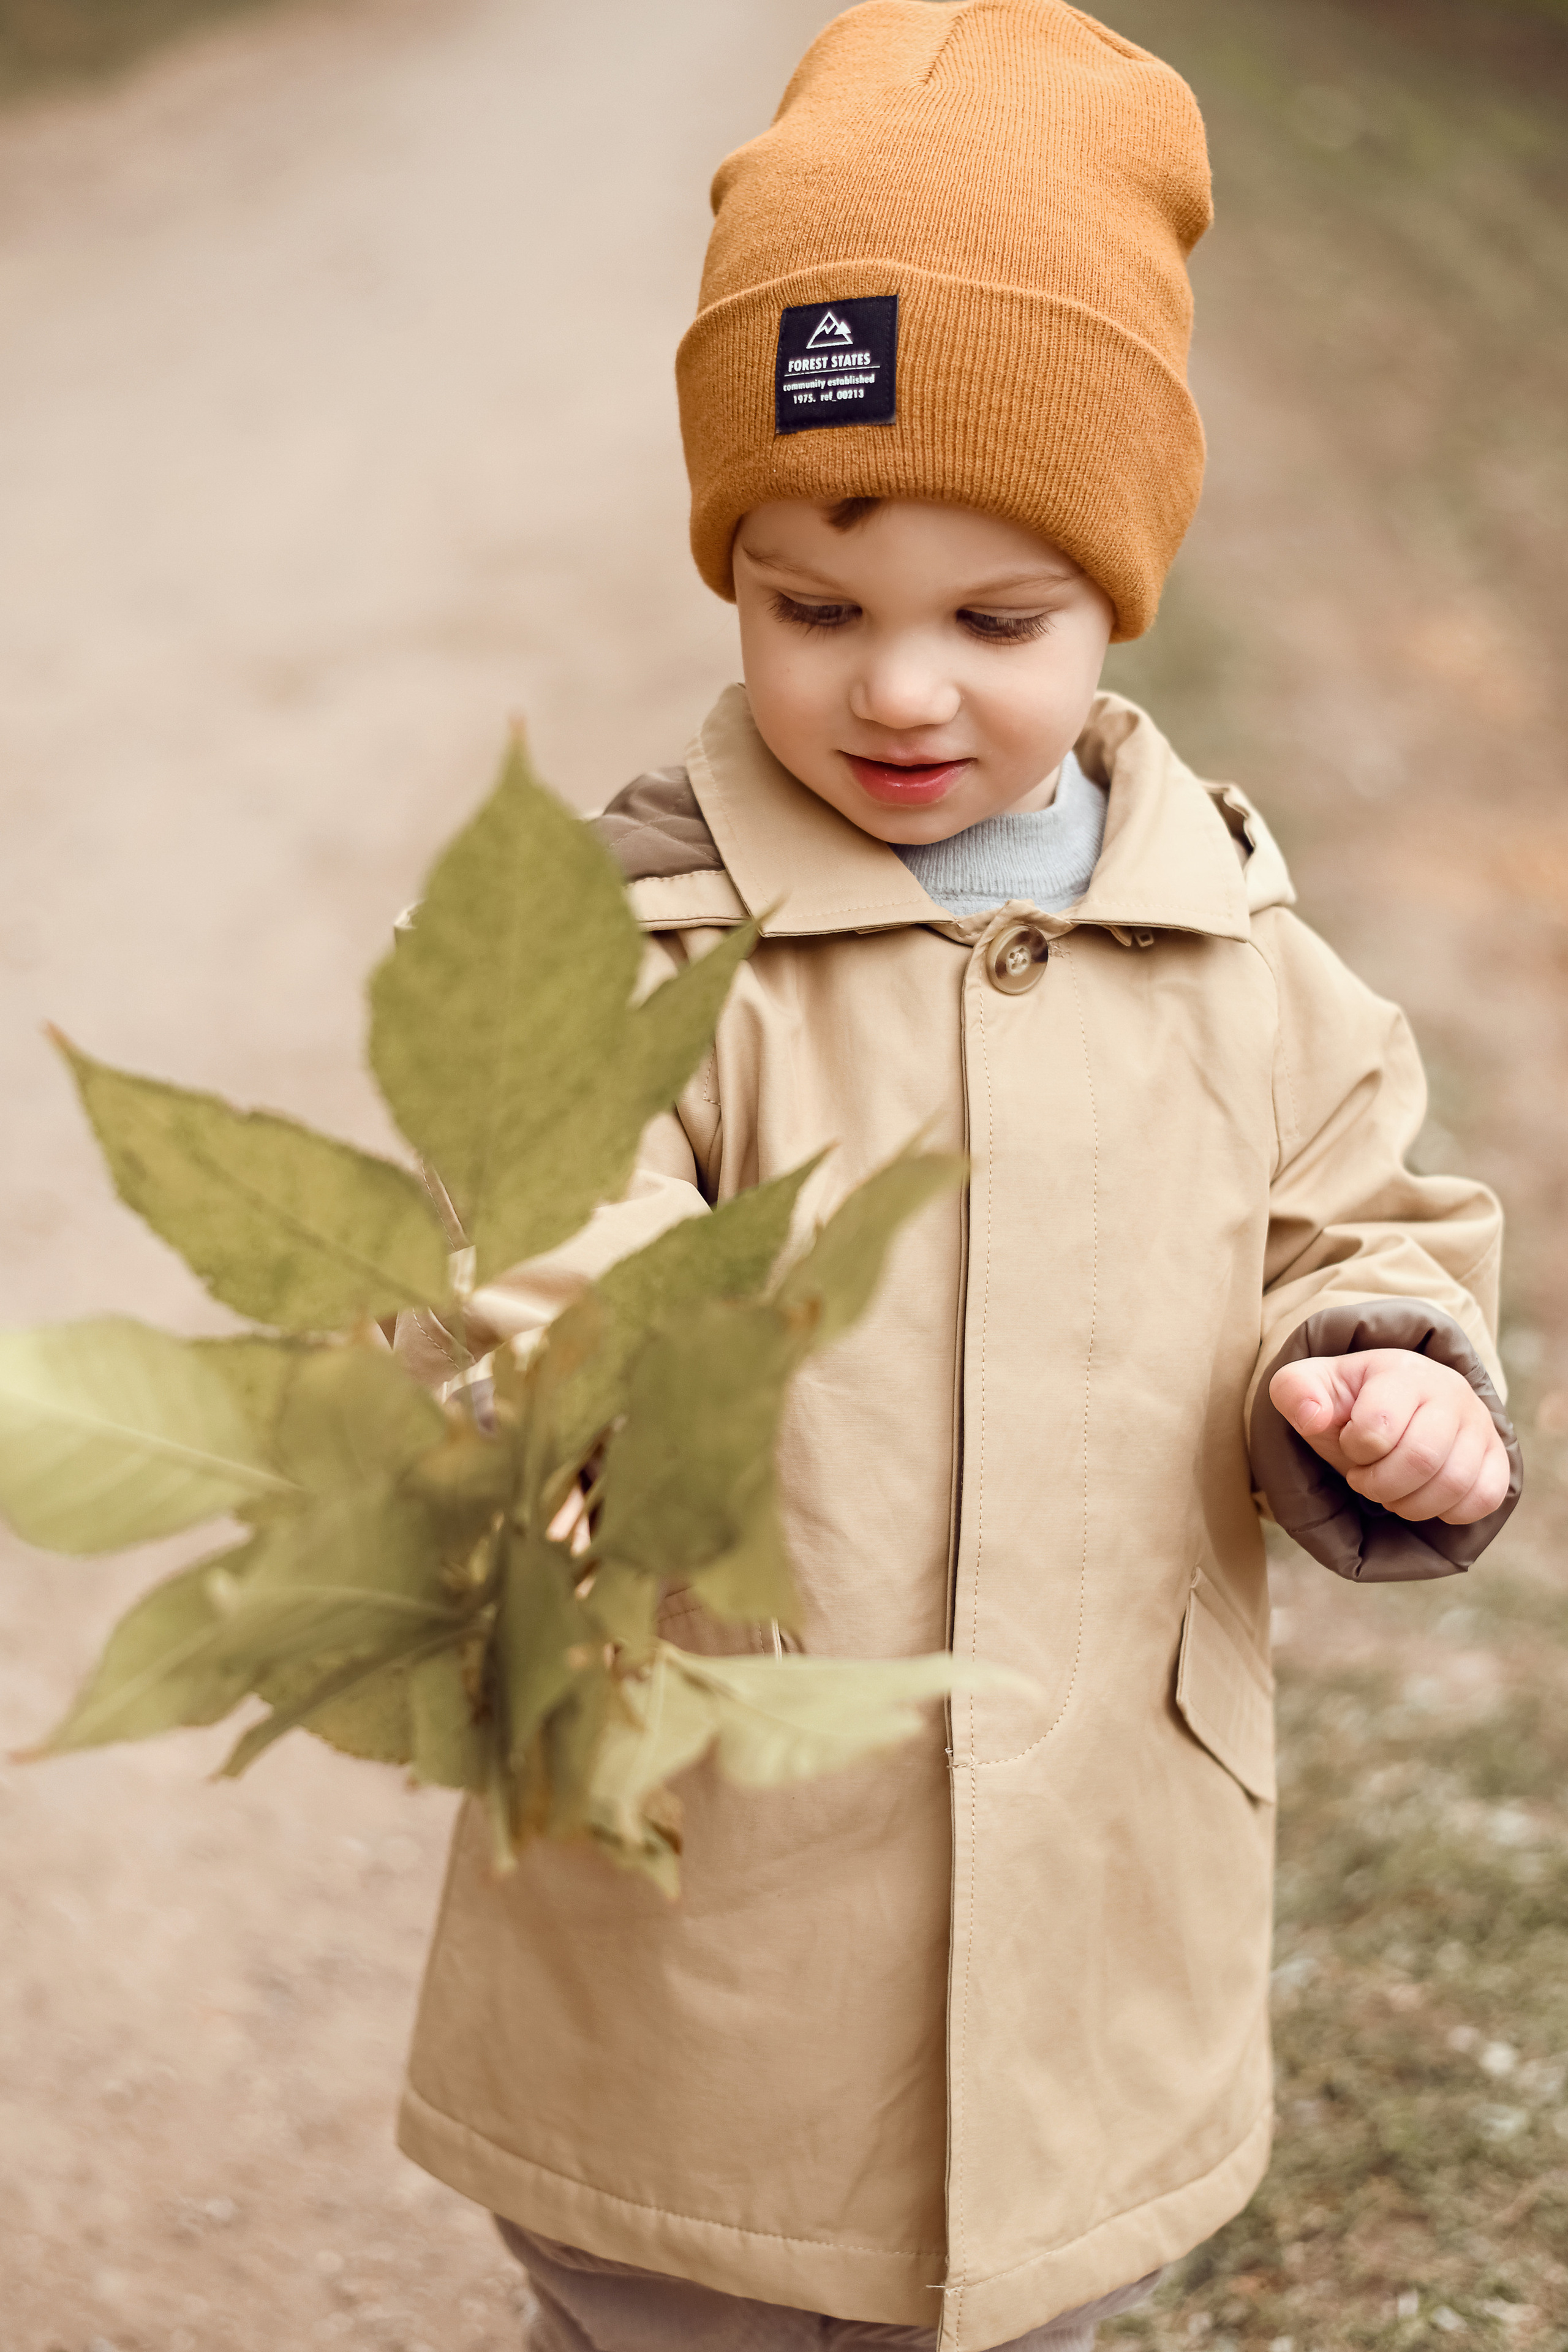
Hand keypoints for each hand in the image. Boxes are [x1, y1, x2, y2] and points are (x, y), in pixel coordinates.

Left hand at [1268, 1349, 1510, 1525]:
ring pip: (1454, 1484)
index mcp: (1400, 1372)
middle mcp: (1449, 1392)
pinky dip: (1450, 1511)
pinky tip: (1426, 1496)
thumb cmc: (1347, 1400)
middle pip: (1420, 1459)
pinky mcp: (1497, 1455)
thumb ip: (1295, 1393)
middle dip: (1380, 1484)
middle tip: (1366, 1478)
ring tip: (1392, 1490)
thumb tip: (1313, 1418)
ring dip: (1411, 1504)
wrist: (1393, 1402)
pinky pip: (1485, 1498)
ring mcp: (1479, 1424)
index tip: (1351, 1444)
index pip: (1378, 1427)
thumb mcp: (1308, 1387)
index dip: (1355, 1450)